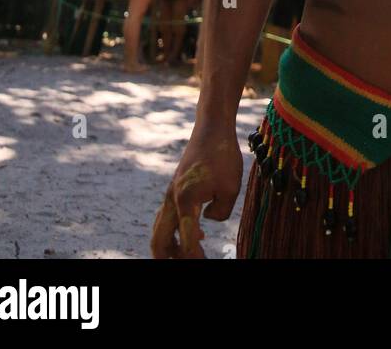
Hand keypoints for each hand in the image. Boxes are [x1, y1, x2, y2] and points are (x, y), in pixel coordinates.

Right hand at [150, 124, 242, 258]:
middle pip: (159, 240)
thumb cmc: (222, 155)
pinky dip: (175, 233)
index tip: (206, 262)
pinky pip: (167, 219)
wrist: (211, 127)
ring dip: (170, 247)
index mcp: (185, 202)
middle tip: (187, 263)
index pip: (187, 242)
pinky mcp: (175, 190)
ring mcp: (171, 195)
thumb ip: (220, 213)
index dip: (195, 258)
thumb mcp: (231, 187)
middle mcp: (172, 200)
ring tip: (189, 255)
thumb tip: (206, 222)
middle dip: (169, 258)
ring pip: (160, 230)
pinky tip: (198, 235)